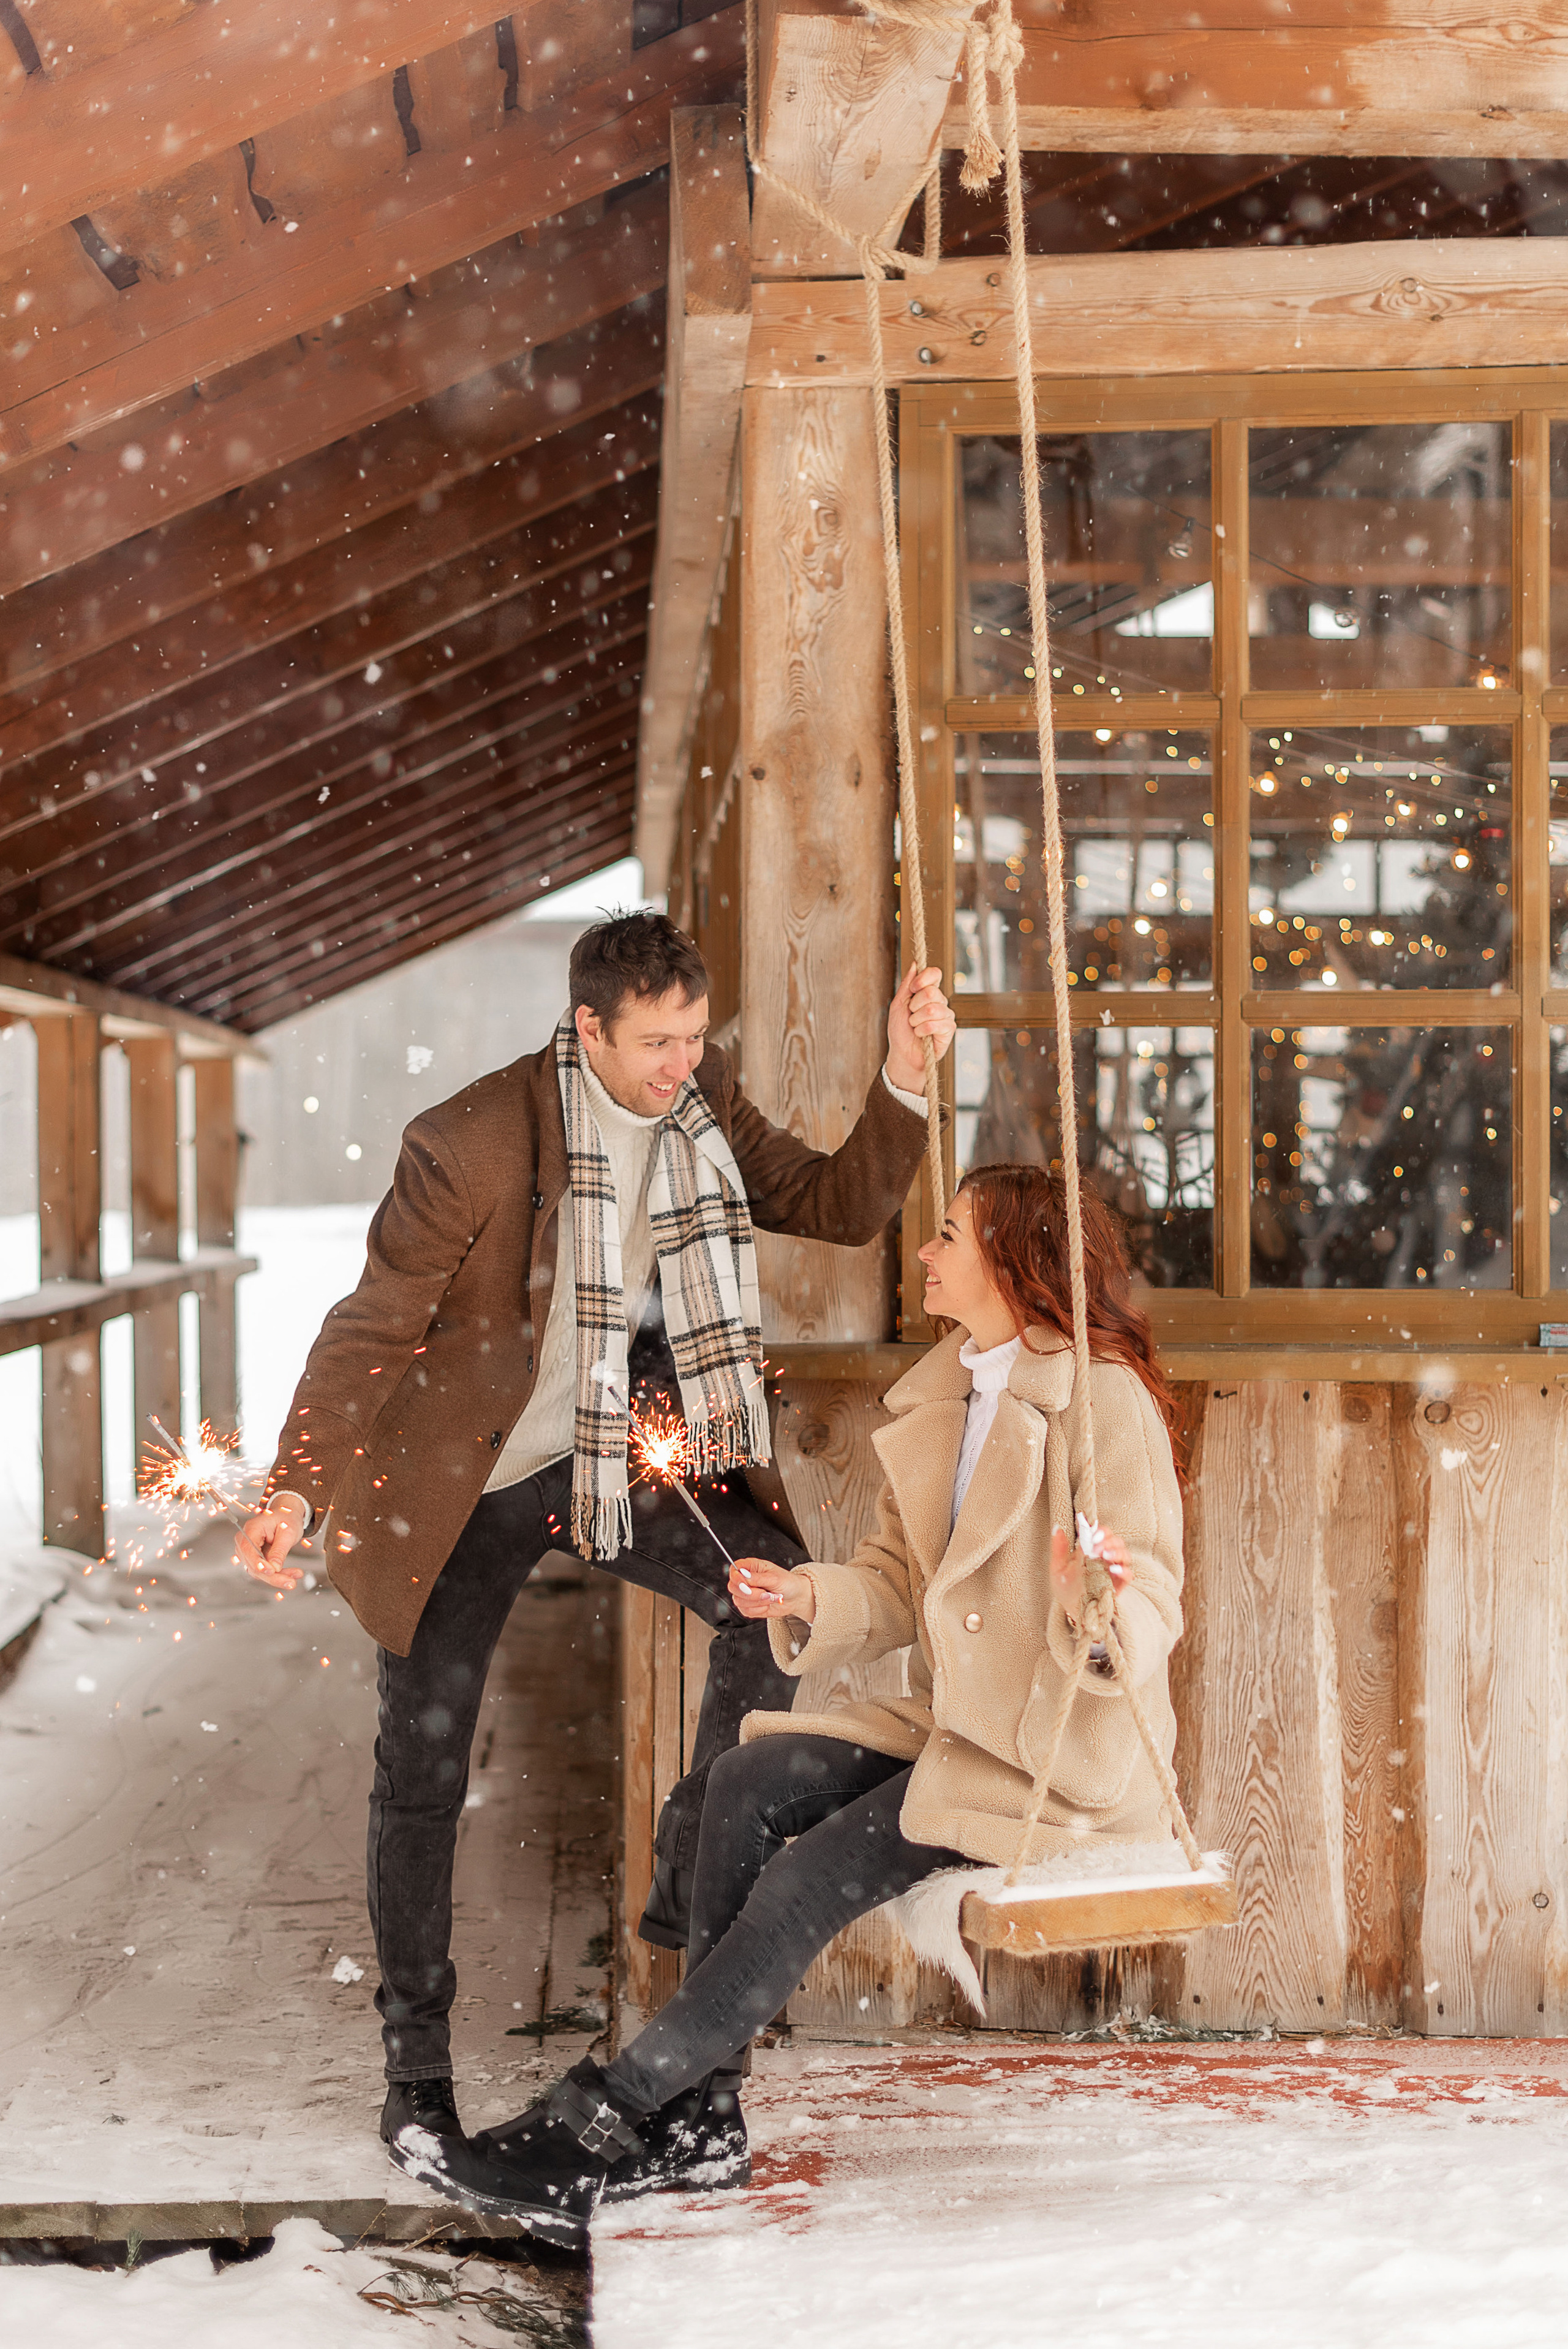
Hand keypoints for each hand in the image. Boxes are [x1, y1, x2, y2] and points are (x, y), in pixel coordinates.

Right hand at [236, 1493, 309, 1591]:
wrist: (286, 1515)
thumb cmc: (287, 1518)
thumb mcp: (288, 1532)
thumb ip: (279, 1550)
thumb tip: (274, 1568)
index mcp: (251, 1529)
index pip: (249, 1549)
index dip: (258, 1563)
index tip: (270, 1571)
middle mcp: (245, 1540)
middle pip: (253, 1564)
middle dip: (272, 1576)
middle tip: (290, 1583)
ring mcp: (248, 1551)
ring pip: (258, 1571)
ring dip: (277, 1577)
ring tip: (295, 1577)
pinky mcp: (255, 1558)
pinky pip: (263, 1571)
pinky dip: (277, 1574)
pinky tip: (291, 1575)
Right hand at [728, 1558, 815, 1623]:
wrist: (796, 1597)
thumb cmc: (788, 1582)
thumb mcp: (775, 1578)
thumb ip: (758, 1578)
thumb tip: (743, 1575)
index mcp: (751, 1567)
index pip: (734, 1569)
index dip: (736, 1577)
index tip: (745, 1583)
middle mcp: (746, 1580)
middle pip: (733, 1587)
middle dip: (750, 1593)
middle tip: (766, 1593)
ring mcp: (746, 1594)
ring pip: (738, 1601)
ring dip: (757, 1602)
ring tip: (771, 1597)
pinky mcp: (749, 1607)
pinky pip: (746, 1611)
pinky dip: (758, 1610)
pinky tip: (768, 1604)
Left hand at [885, 964, 955, 1095]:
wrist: (903, 1054)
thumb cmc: (900, 1031)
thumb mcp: (898, 1005)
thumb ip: (906, 985)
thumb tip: (915, 964)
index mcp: (928, 992)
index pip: (935, 974)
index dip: (923, 979)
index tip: (912, 989)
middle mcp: (940, 1001)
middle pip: (931, 992)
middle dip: (914, 1006)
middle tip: (911, 1016)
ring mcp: (946, 1014)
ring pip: (931, 1009)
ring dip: (916, 1021)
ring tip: (915, 1027)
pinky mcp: (949, 1029)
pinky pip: (934, 1024)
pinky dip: (921, 1031)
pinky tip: (922, 1035)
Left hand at [1049, 1525, 1128, 1621]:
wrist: (1072, 1611)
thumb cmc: (1066, 1588)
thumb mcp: (1058, 1568)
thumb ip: (1058, 1549)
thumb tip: (1057, 1528)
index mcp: (1091, 1550)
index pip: (1100, 1533)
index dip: (1099, 1530)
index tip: (1092, 1532)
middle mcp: (1104, 1558)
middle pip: (1116, 1541)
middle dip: (1108, 1540)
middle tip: (1096, 1545)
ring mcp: (1113, 1571)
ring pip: (1125, 1554)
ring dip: (1117, 1551)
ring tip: (1105, 1555)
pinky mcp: (1119, 1585)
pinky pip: (1128, 1575)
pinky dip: (1124, 1570)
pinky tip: (1114, 1569)